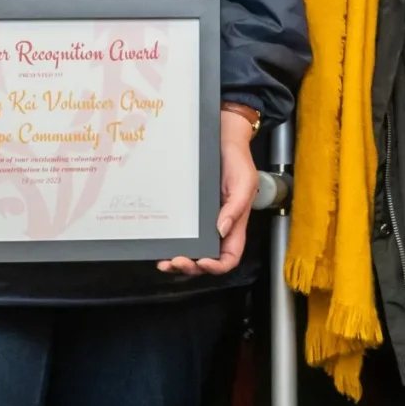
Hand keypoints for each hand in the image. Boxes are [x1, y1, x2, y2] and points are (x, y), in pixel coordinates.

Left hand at [160, 107, 258, 275]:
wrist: (222, 138)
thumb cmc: (237, 160)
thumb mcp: (244, 182)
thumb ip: (236, 207)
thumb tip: (221, 230)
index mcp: (235, 225)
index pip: (229, 257)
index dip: (217, 266)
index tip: (201, 261)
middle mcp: (217, 227)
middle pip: (206, 260)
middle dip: (191, 267)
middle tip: (175, 261)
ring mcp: (201, 221)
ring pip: (191, 251)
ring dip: (177, 262)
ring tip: (164, 261)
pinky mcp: (188, 212)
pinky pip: (180, 233)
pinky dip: (170, 243)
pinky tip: (160, 244)